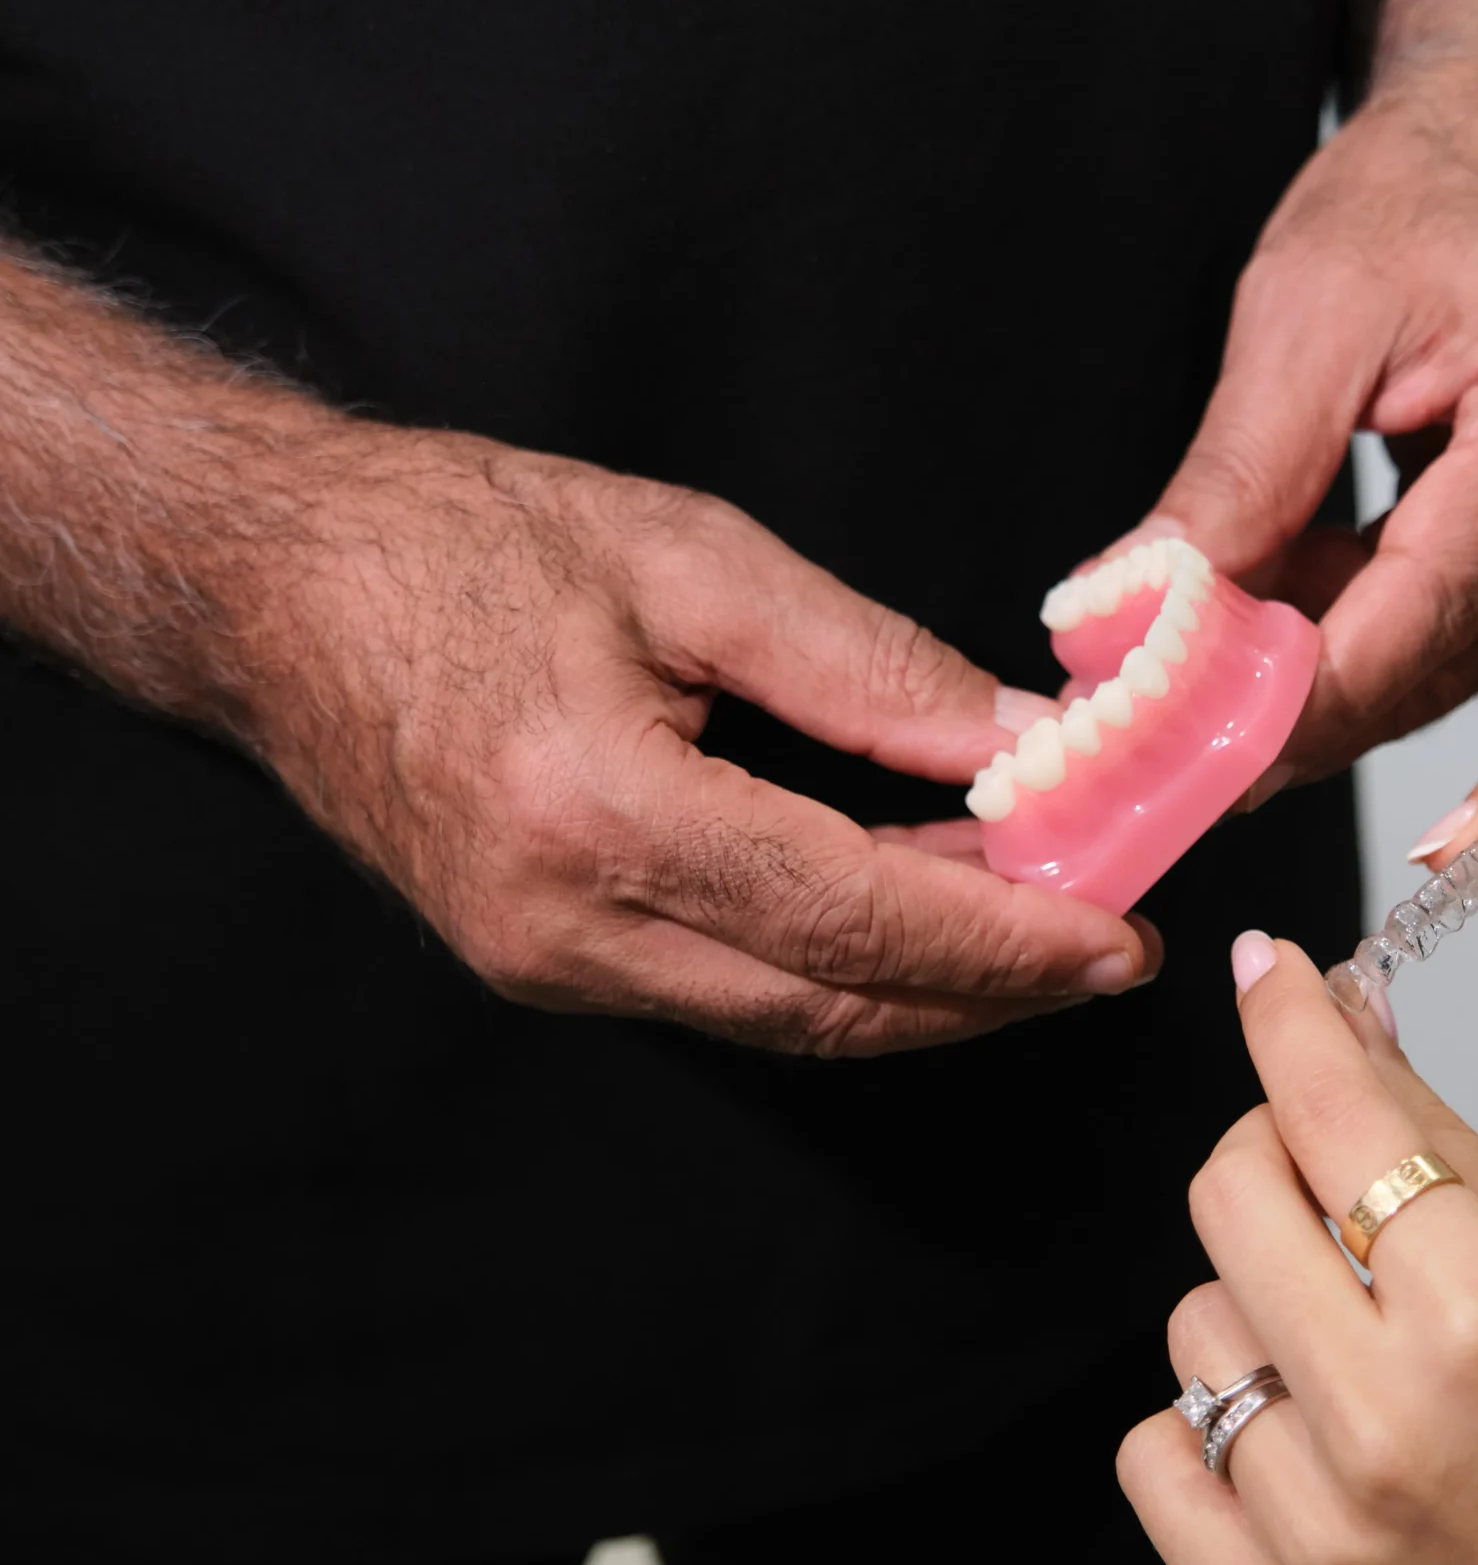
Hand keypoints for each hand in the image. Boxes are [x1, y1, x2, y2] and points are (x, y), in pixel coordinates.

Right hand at [243, 431, 1156, 1053]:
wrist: (273, 589)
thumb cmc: (463, 544)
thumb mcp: (688, 561)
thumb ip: (867, 667)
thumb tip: (1020, 742)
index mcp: (597, 811)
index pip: (852, 915)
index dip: (1002, 940)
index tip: (1117, 937)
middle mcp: (565, 924)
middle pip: (835, 1005)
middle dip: (993, 990)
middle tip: (1111, 949)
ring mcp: (544, 963)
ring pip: (791, 1020)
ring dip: (930, 992)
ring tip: (1045, 935)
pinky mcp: (542, 963)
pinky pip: (734, 995)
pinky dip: (846, 971)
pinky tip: (923, 918)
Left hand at [1118, 932, 1477, 1564]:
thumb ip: (1435, 1136)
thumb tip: (1341, 1011)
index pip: (1336, 1116)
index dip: (1289, 1020)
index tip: (1267, 969)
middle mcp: (1388, 1420)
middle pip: (1231, 1195)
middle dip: (1270, 1151)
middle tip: (1322, 1172)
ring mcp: (1316, 1527)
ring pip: (1195, 1322)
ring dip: (1255, 1306)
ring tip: (1348, 1351)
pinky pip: (1159, 1448)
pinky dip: (1209, 1425)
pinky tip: (1300, 1434)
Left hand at [1132, 45, 1477, 791]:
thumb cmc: (1426, 194)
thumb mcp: (1300, 314)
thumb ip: (1233, 480)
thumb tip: (1140, 611)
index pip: (1432, 603)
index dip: (1310, 694)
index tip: (1198, 745)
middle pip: (1441, 658)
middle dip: (1297, 710)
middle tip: (1165, 745)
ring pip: (1440, 662)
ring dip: (1315, 678)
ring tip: (1191, 676)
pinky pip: (1445, 627)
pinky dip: (1347, 634)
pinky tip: (1265, 616)